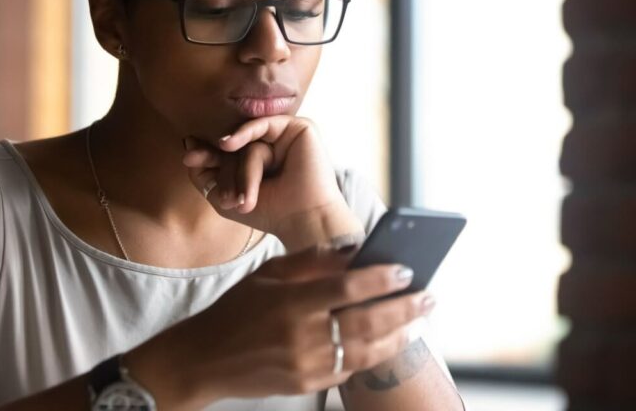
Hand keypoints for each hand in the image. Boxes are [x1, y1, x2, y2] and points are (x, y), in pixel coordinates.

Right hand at [127, 244, 435, 406]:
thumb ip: (311, 262)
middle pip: (366, 321)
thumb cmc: (237, 309)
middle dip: (405, 309)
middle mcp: (300, 335)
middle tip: (429, 296)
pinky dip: (372, 353)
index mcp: (290, 302)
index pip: (347, 287)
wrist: (206, 359)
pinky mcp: (306, 384)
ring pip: (366, 350)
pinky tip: (388, 340)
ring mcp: (305, 365)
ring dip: (399, 335)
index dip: (381, 279)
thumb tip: (353, 250)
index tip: (407, 270)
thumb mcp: (268, 275)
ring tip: (419, 321)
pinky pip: (349, 368)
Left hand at [182, 115, 346, 235]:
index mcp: (259, 160)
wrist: (303, 220)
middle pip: (235, 145)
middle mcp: (273, 145)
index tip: (188, 158)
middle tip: (207, 179)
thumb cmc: (269, 213)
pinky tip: (227, 144)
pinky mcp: (299, 128)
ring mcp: (286, 136)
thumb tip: (188, 143)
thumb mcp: (224, 196)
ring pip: (249, 142)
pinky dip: (244, 133)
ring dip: (240, 171)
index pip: (228, 151)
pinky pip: (263, 124)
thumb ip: (204, 173)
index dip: (206, 154)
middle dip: (220, 165)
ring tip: (241, 200)